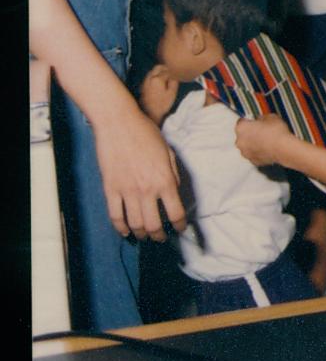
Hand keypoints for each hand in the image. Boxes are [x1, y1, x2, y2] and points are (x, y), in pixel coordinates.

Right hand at [93, 104, 184, 239]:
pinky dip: (120, 228)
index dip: (180, 226)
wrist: (119, 123)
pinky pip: (114, 216)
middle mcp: (147, 189)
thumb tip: (174, 193)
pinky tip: (126, 231)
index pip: (176, 213)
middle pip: (154, 225)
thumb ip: (173, 175)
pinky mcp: (110, 189)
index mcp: (165, 180)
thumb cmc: (146, 134)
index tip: (181, 230)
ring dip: (141, 234)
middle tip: (161, 238)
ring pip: (135, 224)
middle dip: (159, 236)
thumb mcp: (169, 153)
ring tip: (145, 235)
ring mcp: (126, 190)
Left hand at [138, 65, 179, 123]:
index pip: (167, 70)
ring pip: (153, 71)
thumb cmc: (163, 104)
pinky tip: (159, 82)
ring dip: (159, 72)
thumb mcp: (172, 92)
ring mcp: (145, 81)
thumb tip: (174, 75)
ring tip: (166, 78)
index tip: (178, 75)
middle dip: (165, 68)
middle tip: (172, 73)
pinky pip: (150, 76)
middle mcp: (150, 78)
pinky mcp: (143, 85)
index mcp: (157, 78)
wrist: (150, 113)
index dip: (174, 72)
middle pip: (158, 67)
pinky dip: (155, 76)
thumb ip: (174, 81)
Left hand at [234, 114, 292, 166]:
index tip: (255, 121)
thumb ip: (261, 118)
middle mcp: (240, 141)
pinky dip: (259, 152)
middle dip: (250, 133)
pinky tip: (268, 148)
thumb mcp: (271, 117)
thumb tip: (261, 121)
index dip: (249, 121)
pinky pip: (254, 154)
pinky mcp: (253, 161)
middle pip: (242, 135)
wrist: (284, 148)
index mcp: (241, 128)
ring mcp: (245, 153)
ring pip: (247, 146)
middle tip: (262, 131)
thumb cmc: (277, 132)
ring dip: (253, 143)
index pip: (241, 122)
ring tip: (266, 140)